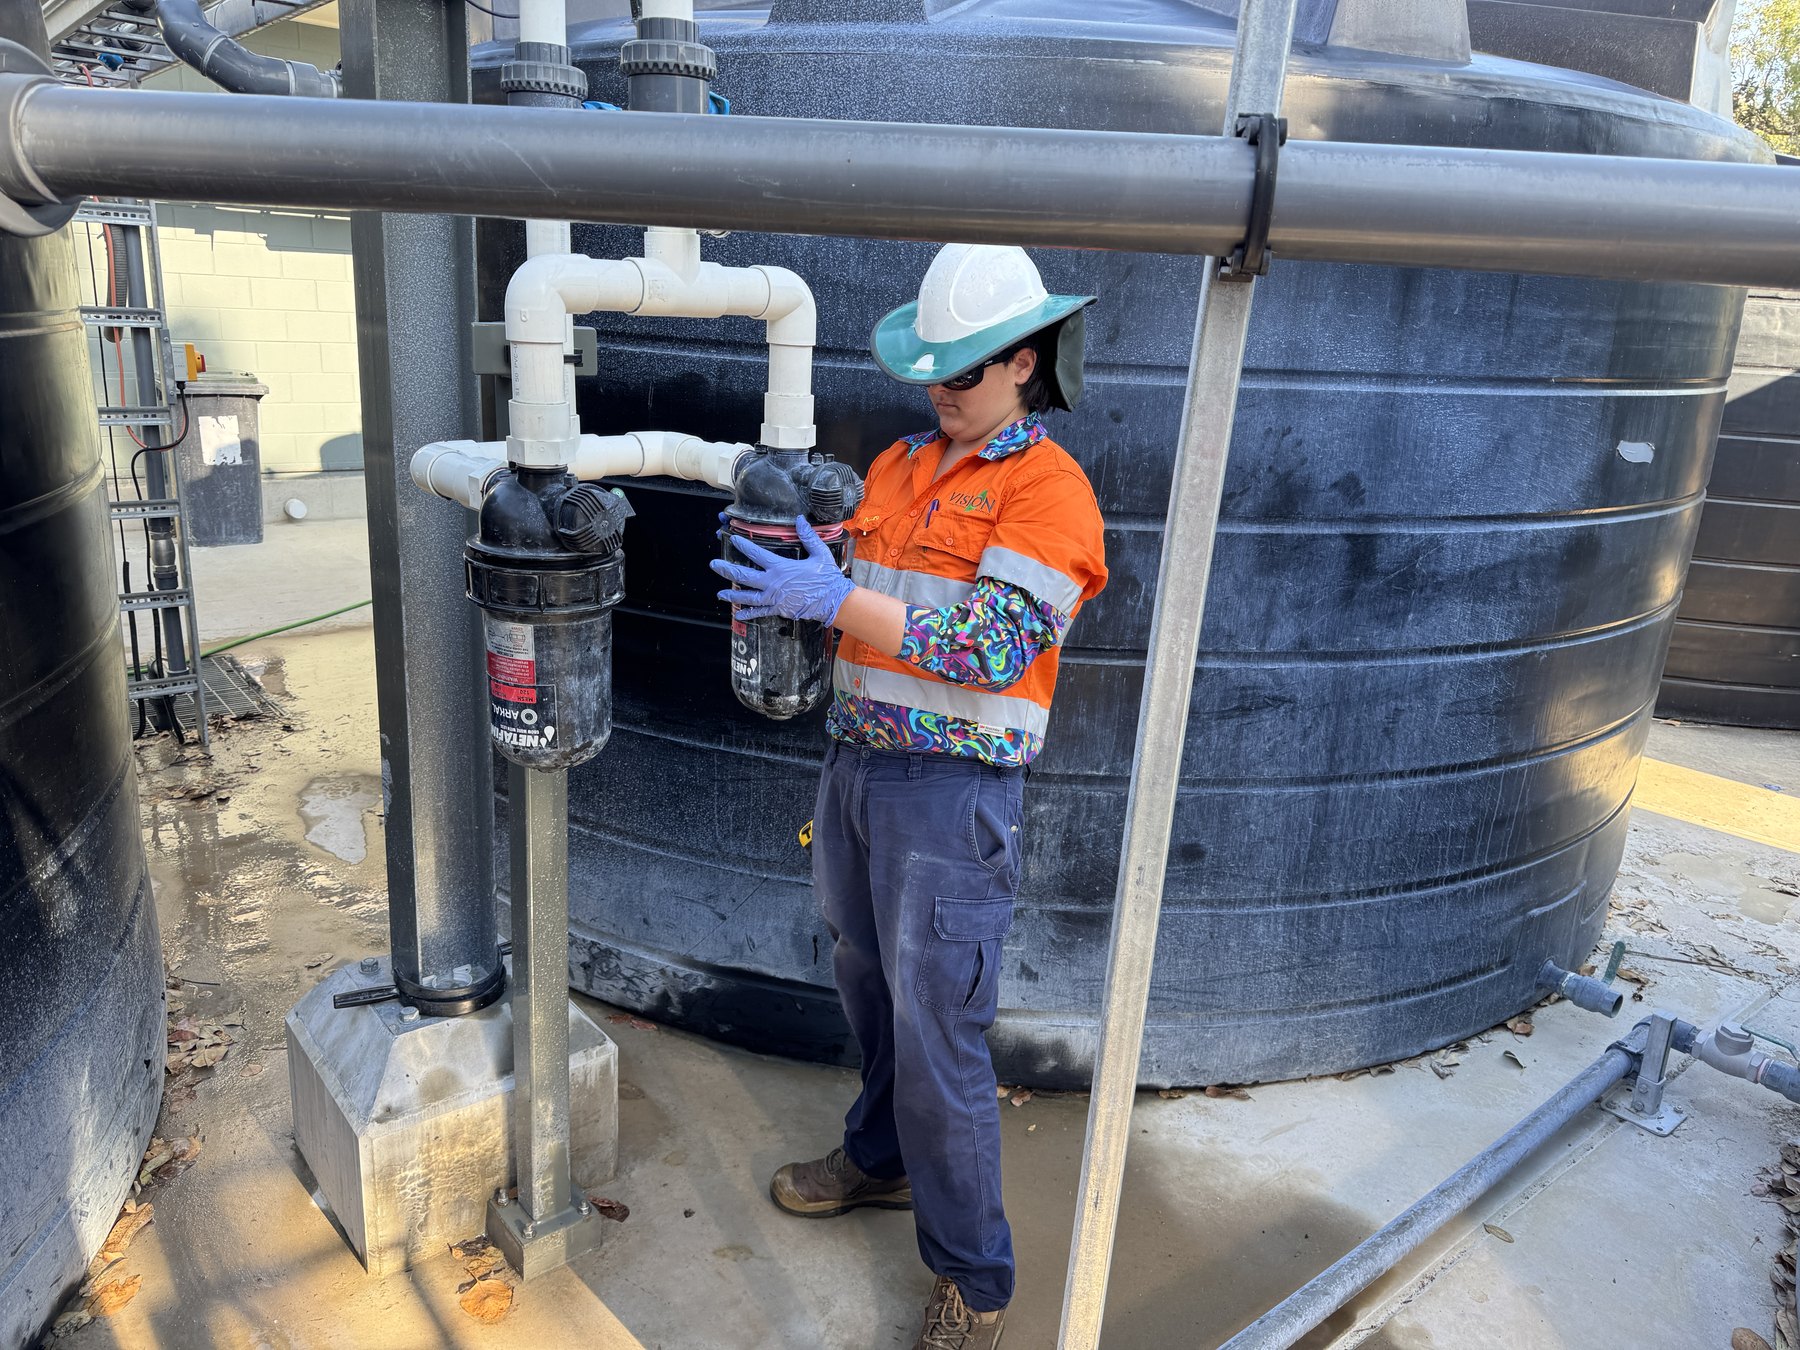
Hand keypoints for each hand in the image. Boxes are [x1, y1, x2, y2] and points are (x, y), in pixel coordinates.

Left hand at [712, 516, 854, 623]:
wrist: (833, 601)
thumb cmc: (827, 578)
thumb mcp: (819, 554)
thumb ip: (808, 536)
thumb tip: (800, 520)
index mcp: (780, 568)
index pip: (756, 554)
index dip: (743, 546)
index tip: (734, 540)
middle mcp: (772, 583)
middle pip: (744, 576)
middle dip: (727, 570)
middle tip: (714, 565)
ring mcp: (773, 598)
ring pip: (747, 596)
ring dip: (732, 594)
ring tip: (720, 593)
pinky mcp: (778, 609)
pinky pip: (759, 612)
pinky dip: (747, 614)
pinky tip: (737, 614)